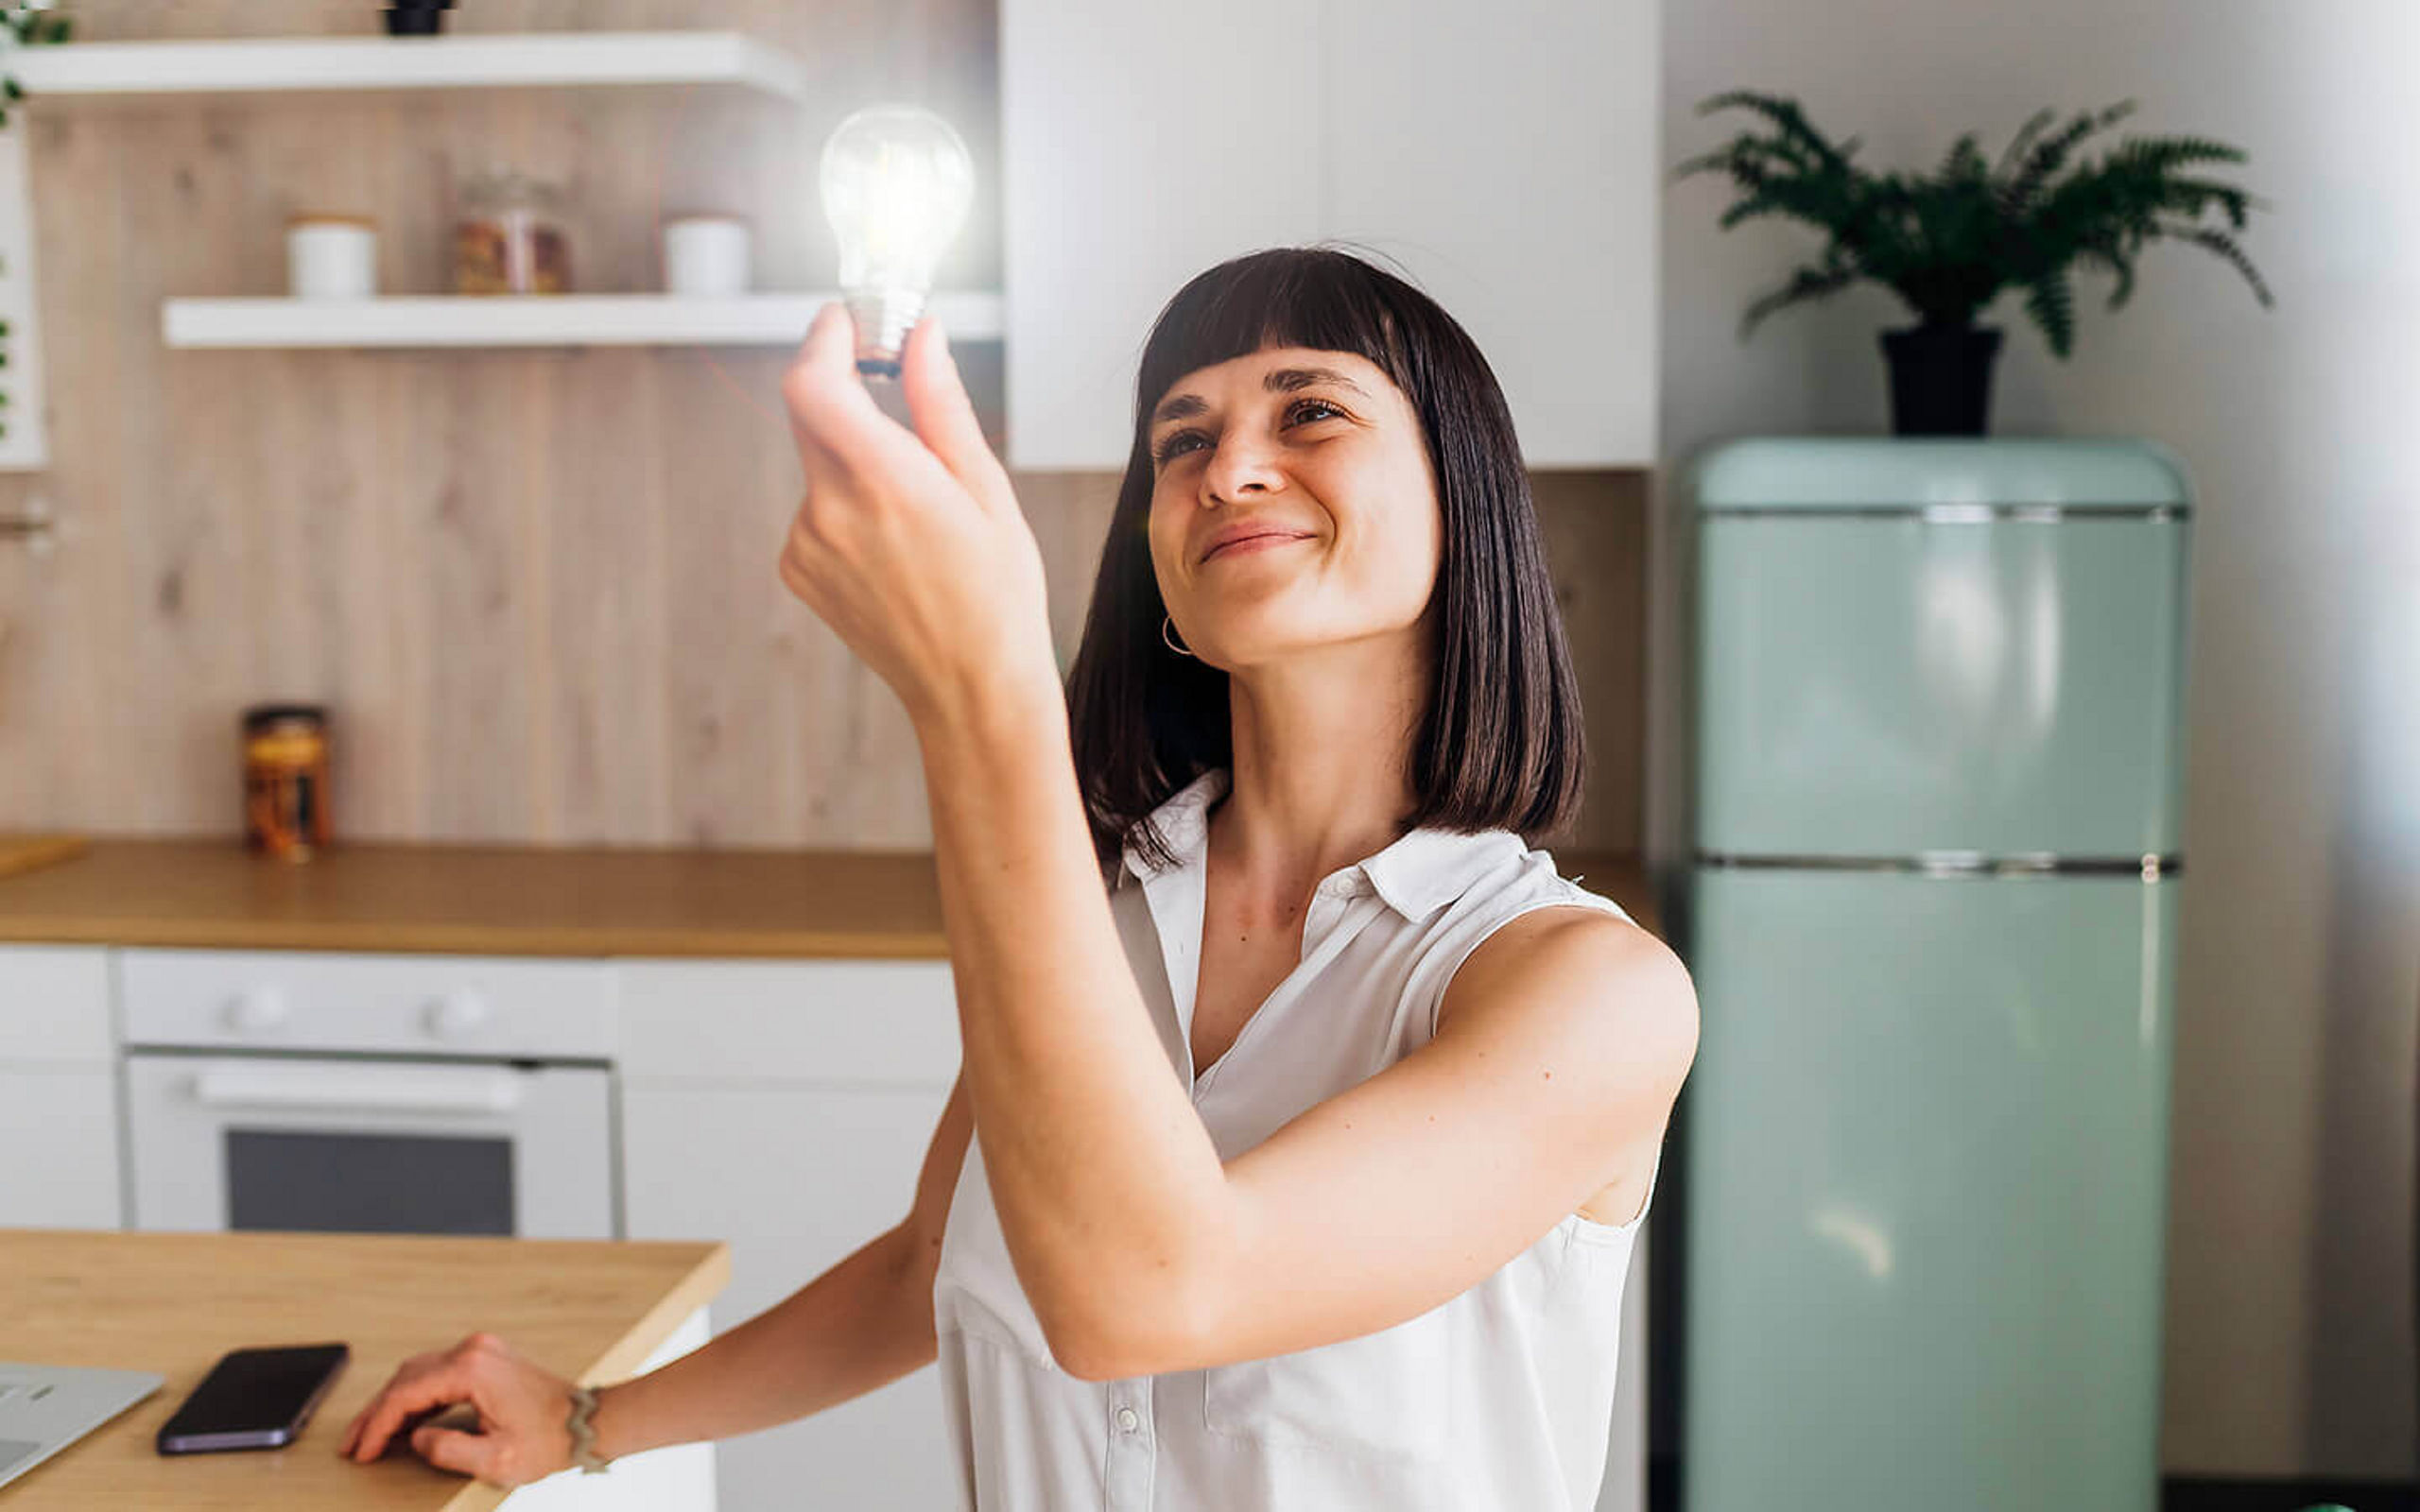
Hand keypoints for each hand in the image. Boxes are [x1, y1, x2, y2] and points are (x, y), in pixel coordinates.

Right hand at [337, 1331, 577, 1487]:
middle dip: (375, 1414)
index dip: (378, 1426)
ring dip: (392, 1404)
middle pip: (406, 1379)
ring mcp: (480, 1350)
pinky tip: (402, 1424)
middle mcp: (473, 1350)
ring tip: (369, 1438)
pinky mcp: (485, 1357)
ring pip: (418, 1373)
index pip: (406, 1394)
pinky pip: (437, 1373)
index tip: (362, 1453)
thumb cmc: (548, 1442)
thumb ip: (448, 1451)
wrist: (586, 1422)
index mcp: (472, 1370)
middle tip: (352, 1446)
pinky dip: (415, 1397)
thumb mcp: (496, 1460)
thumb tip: (415, 1440)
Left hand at [777, 302, 1058, 732]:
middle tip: (892, 383)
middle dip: (848, 389)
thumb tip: (921, 335)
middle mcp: (832, 511)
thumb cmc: (998, 594)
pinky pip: (814, 507)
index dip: (824, 338)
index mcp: (886, 483)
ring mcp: (807, 544)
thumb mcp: (985, 489)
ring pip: (818, 462)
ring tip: (918, 510)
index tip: (848, 320)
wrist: (972, 689)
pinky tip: (896, 544)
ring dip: (856, 457)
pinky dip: (848, 503)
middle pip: (812, 413)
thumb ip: (939, 404)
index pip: (813, 383)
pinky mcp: (797, 569)